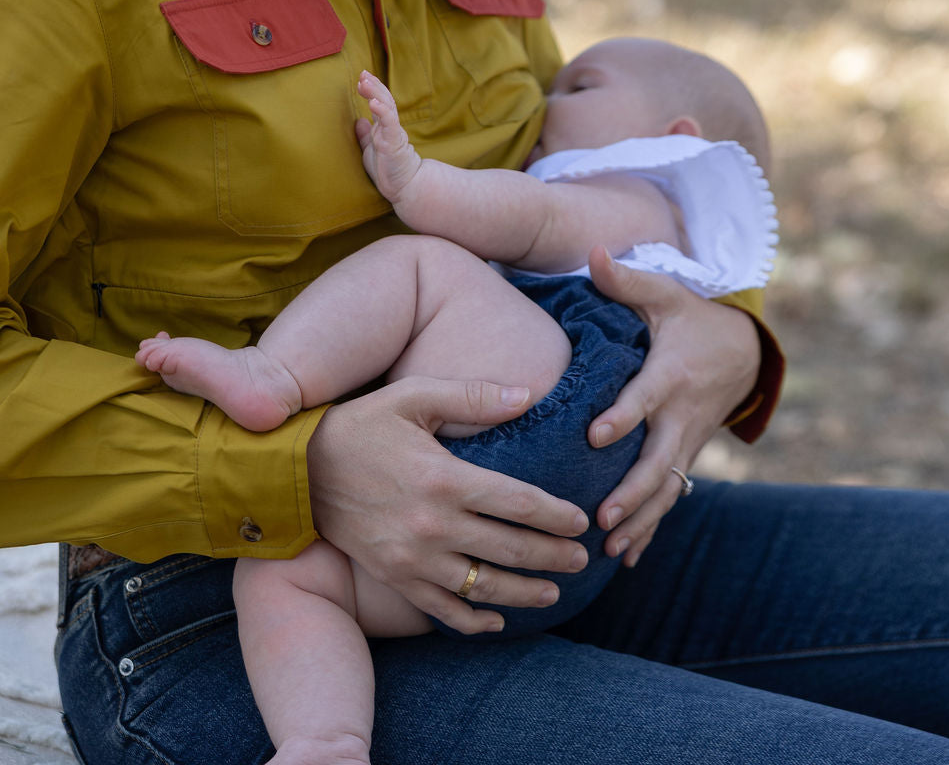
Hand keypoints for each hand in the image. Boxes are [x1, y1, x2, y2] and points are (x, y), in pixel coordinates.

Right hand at [307, 374, 589, 635]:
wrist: (298, 470)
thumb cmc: (362, 424)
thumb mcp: (414, 396)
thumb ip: (472, 395)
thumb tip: (527, 395)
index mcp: (444, 478)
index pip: (517, 503)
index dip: (555, 516)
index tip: (581, 522)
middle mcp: (432, 524)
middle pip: (509, 549)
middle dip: (553, 558)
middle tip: (583, 560)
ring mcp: (412, 558)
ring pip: (482, 587)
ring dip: (523, 594)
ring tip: (553, 593)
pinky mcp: (394, 577)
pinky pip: (441, 609)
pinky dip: (473, 620)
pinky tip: (496, 621)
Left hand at [354, 71, 421, 202]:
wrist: (405, 187)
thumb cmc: (388, 170)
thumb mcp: (371, 149)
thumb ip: (365, 134)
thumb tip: (358, 120)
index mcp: (384, 127)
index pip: (380, 102)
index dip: (372, 89)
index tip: (362, 78)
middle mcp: (390, 127)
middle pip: (384, 100)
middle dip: (374, 85)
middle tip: (363, 73)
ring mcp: (393, 133)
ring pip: (387, 108)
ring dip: (376, 93)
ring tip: (365, 81)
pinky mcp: (395, 143)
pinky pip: (389, 124)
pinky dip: (382, 112)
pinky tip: (374, 103)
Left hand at [585, 246, 759, 566]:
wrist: (743, 349)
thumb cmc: (690, 316)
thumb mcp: (664, 292)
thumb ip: (625, 280)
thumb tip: (592, 252)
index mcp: (670, 374)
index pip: (644, 399)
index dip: (622, 417)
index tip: (595, 437)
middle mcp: (681, 415)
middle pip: (658, 460)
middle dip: (632, 491)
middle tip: (603, 517)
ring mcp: (687, 441)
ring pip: (665, 489)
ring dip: (640, 521)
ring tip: (610, 551)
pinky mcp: (687, 456)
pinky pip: (670, 497)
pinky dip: (652, 527)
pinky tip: (627, 560)